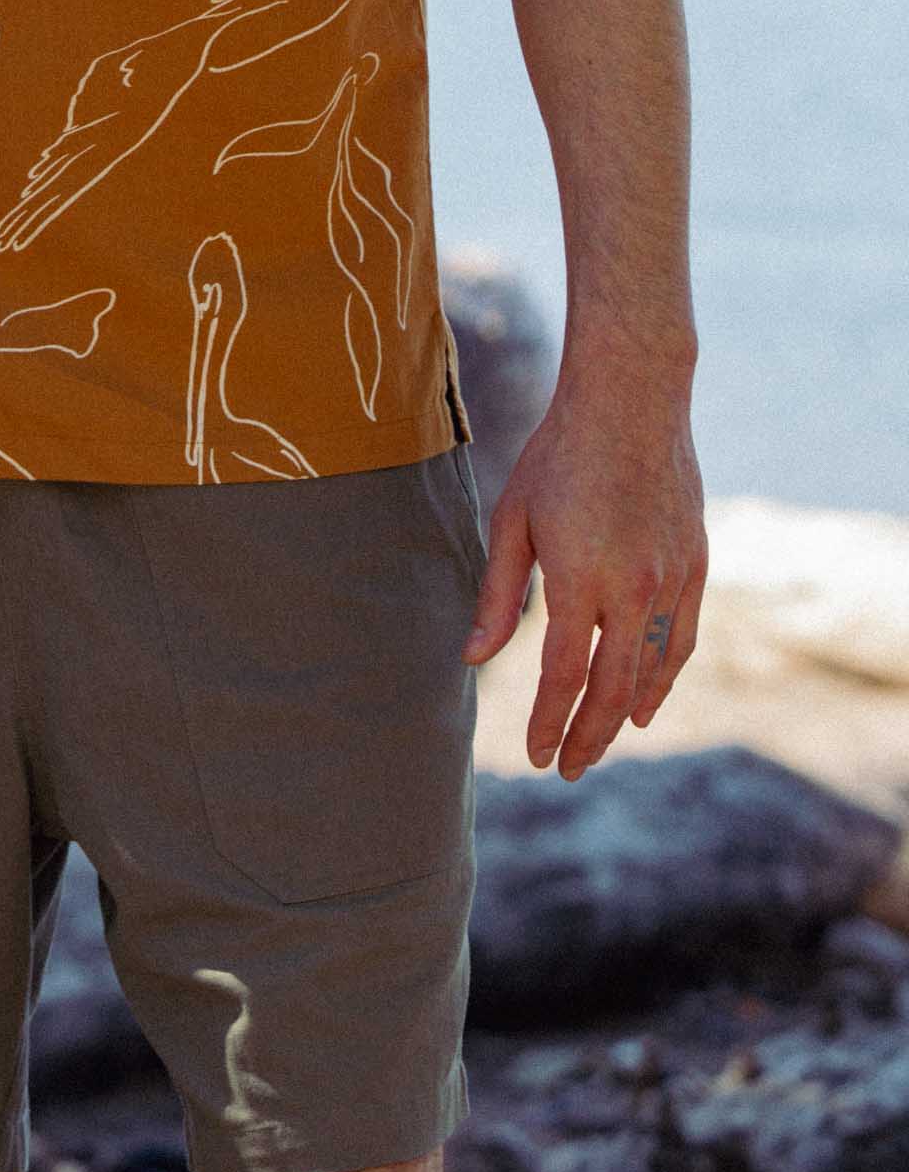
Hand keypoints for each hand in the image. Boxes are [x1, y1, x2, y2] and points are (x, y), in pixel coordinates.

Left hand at [461, 378, 706, 777]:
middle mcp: (634, 588)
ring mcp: (672, 580)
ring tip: (601, 742)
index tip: (535, 754)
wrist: (631, 401)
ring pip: (654, 670)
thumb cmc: (559, 456)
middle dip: (588, 736)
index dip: (549, 721)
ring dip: (625, 713)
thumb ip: (500, 595)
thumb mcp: (513, 520)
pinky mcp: (697, 566)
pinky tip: (646, 698)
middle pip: (613, 688)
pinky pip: (683, 639)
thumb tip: (474, 657)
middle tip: (568, 770)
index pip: (564, 674)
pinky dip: (666, 676)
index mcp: (581, 578)